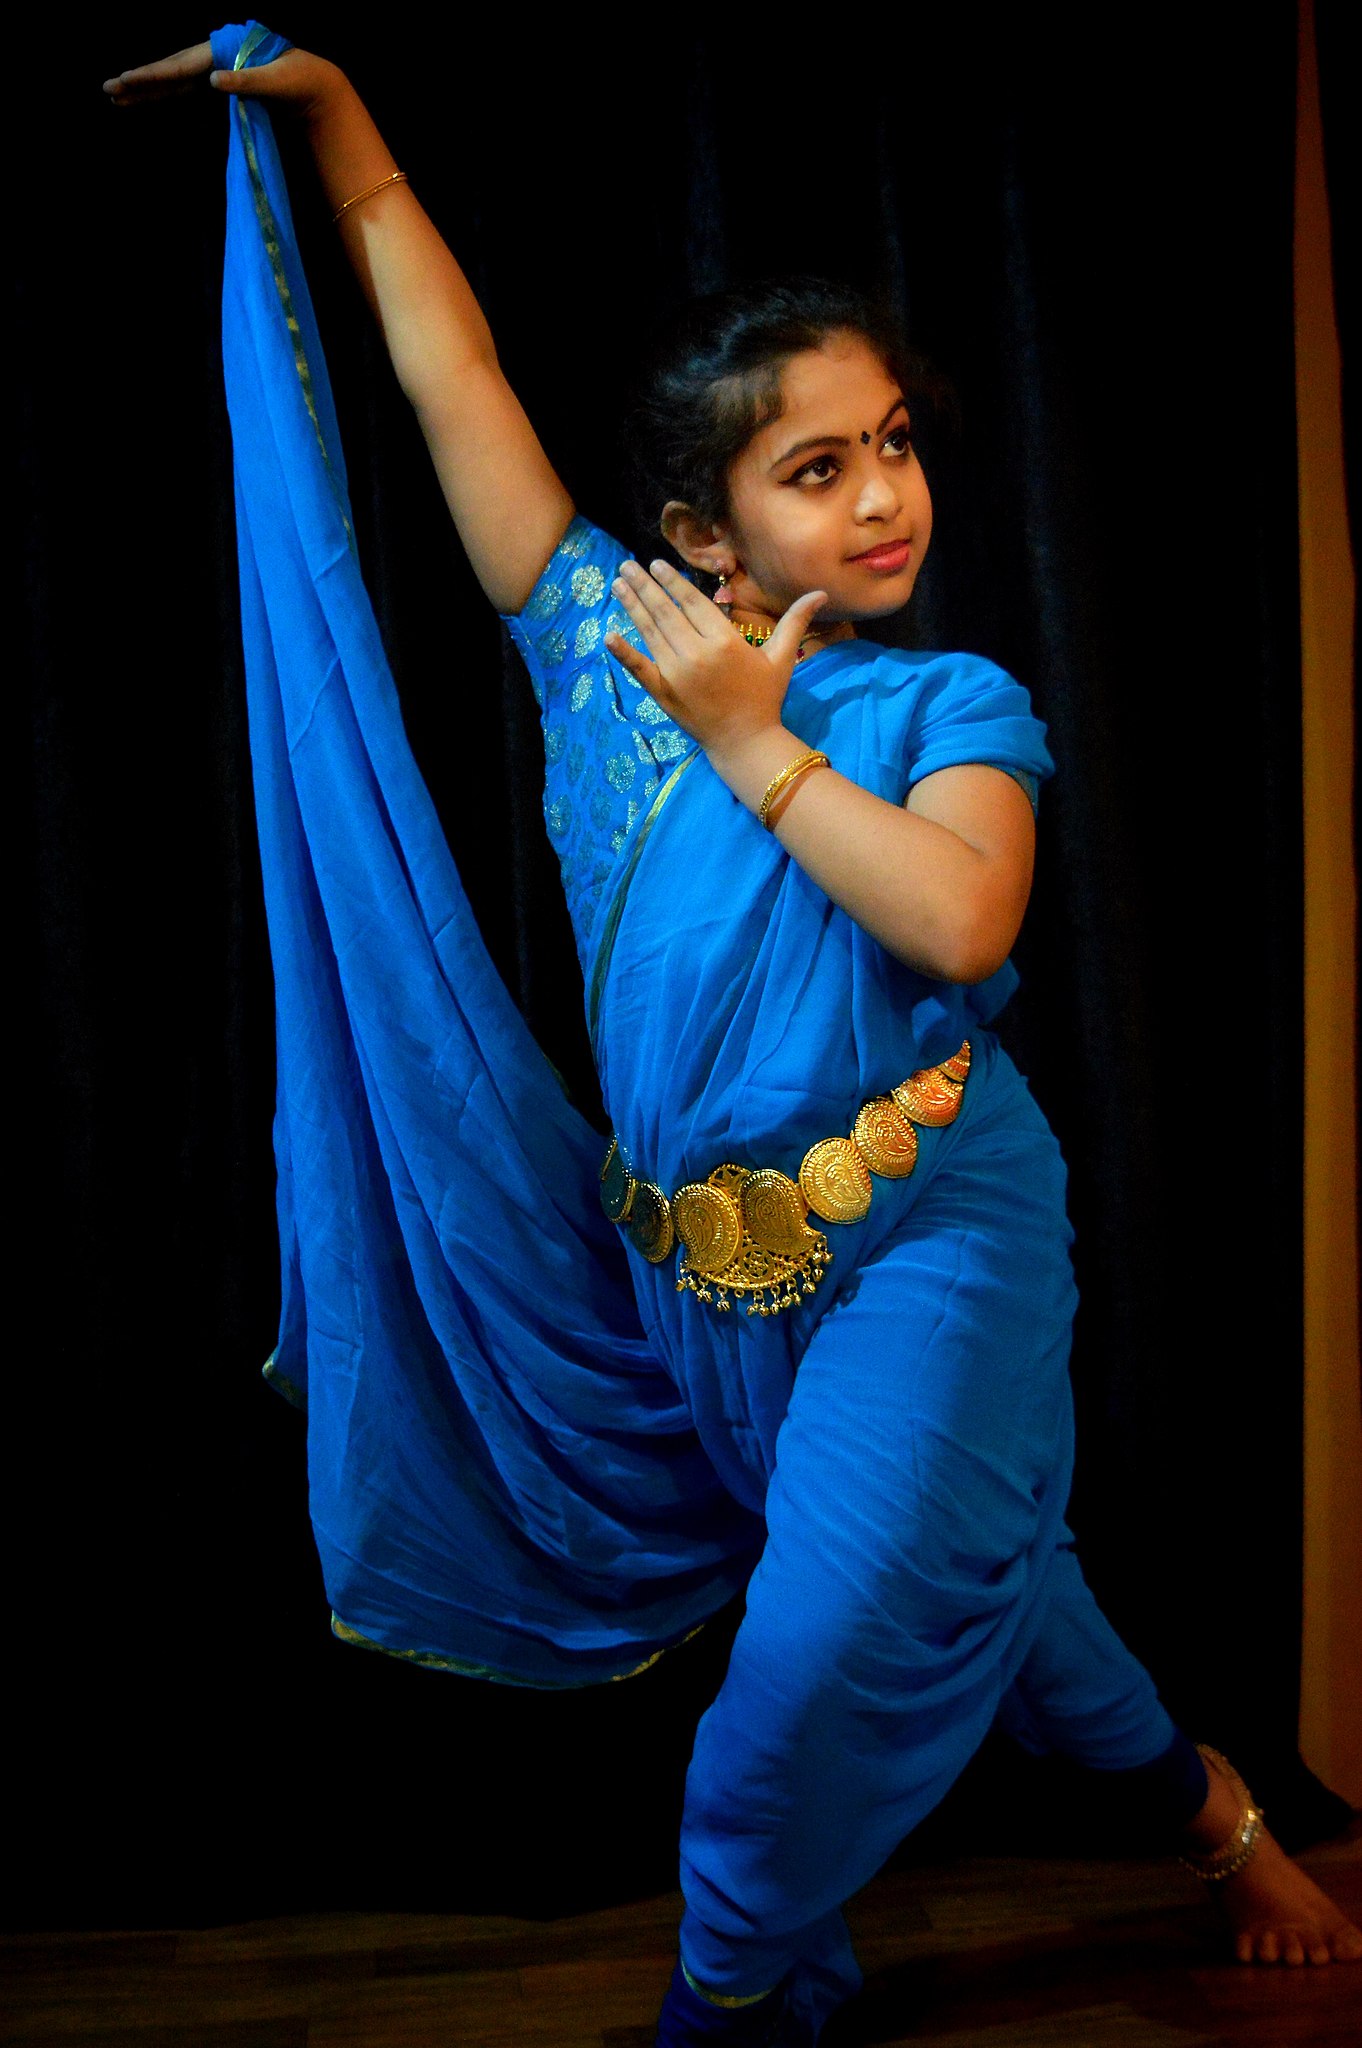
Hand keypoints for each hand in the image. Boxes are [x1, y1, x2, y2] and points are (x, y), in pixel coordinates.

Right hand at [103, 42, 343, 124]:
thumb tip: (213, 81)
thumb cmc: (298, 80)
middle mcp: (213, 58)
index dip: (153, 76)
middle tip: (107, 89)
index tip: (128, 80)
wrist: (313, 83)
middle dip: (139, 82)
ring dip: (146, 89)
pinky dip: (164, 94)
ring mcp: (214, 70)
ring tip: (116, 97)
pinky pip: (184, 89)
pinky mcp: (219, 84)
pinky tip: (145, 96)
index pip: (180, 67)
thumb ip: (245, 81)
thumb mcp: (275, 81)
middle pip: (168, 71)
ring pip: (172, 80)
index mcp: (222, 53)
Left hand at [605, 560, 826, 765]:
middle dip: (645, 585)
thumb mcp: (782, 658)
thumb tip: (821, 593)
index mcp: (724, 641)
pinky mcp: (663, 693)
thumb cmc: (764, 698)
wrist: (745, 742)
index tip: (656, 564)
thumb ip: (795, 622)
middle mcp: (697, 653)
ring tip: (618, 584)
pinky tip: (608, 634)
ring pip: (650, 632)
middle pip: (666, 611)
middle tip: (627, 565)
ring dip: (632, 606)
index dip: (672, 582)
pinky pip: (640, 668)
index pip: (692, 602)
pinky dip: (623, 652)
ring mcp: (677, 673)